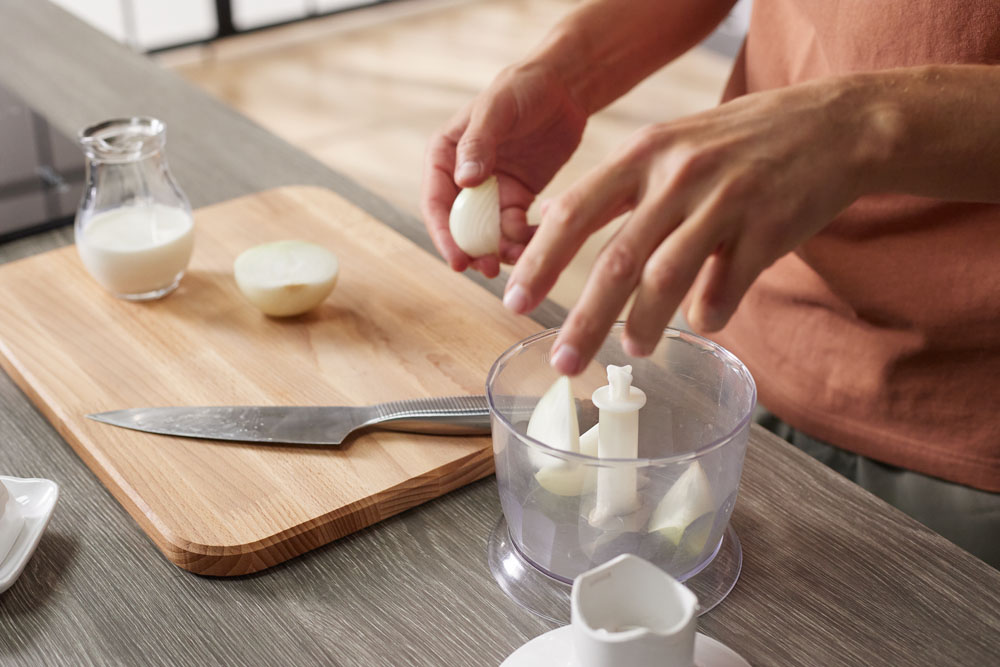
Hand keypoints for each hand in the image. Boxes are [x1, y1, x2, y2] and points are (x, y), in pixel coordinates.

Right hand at [420, 62, 587, 277]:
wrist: (564, 88)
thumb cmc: (523, 88)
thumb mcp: (496, 109)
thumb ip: (477, 144)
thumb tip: (464, 181)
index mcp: (445, 157)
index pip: (436, 203)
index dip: (444, 235)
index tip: (458, 260)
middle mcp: (463, 178)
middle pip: (460, 226)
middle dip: (472, 250)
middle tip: (487, 269)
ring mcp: (491, 191)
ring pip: (489, 234)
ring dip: (501, 250)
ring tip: (522, 257)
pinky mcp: (518, 198)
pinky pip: (516, 229)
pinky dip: (526, 240)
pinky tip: (540, 239)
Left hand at [502, 76, 880, 373]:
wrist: (832, 125)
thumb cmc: (737, 142)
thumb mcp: (667, 143)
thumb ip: (615, 185)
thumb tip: (550, 216)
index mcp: (643, 154)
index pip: (575, 212)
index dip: (540, 261)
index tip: (514, 301)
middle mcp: (678, 176)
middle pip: (617, 260)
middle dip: (584, 319)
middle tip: (564, 361)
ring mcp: (725, 201)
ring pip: (668, 279)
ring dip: (644, 324)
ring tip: (634, 349)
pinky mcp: (768, 228)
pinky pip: (725, 288)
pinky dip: (708, 314)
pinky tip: (702, 322)